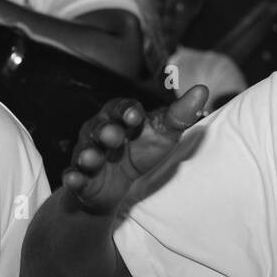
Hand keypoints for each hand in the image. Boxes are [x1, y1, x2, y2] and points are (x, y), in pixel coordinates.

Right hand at [63, 85, 207, 213]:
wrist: (120, 186)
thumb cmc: (143, 149)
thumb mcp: (164, 133)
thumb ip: (180, 114)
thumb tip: (203, 90)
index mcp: (120, 116)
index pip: (121, 107)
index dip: (126, 111)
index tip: (136, 117)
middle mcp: (99, 131)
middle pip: (100, 127)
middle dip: (106, 131)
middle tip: (115, 136)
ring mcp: (88, 154)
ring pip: (85, 150)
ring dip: (88, 154)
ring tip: (91, 158)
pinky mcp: (80, 178)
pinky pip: (73, 176)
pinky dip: (73, 178)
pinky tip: (73, 179)